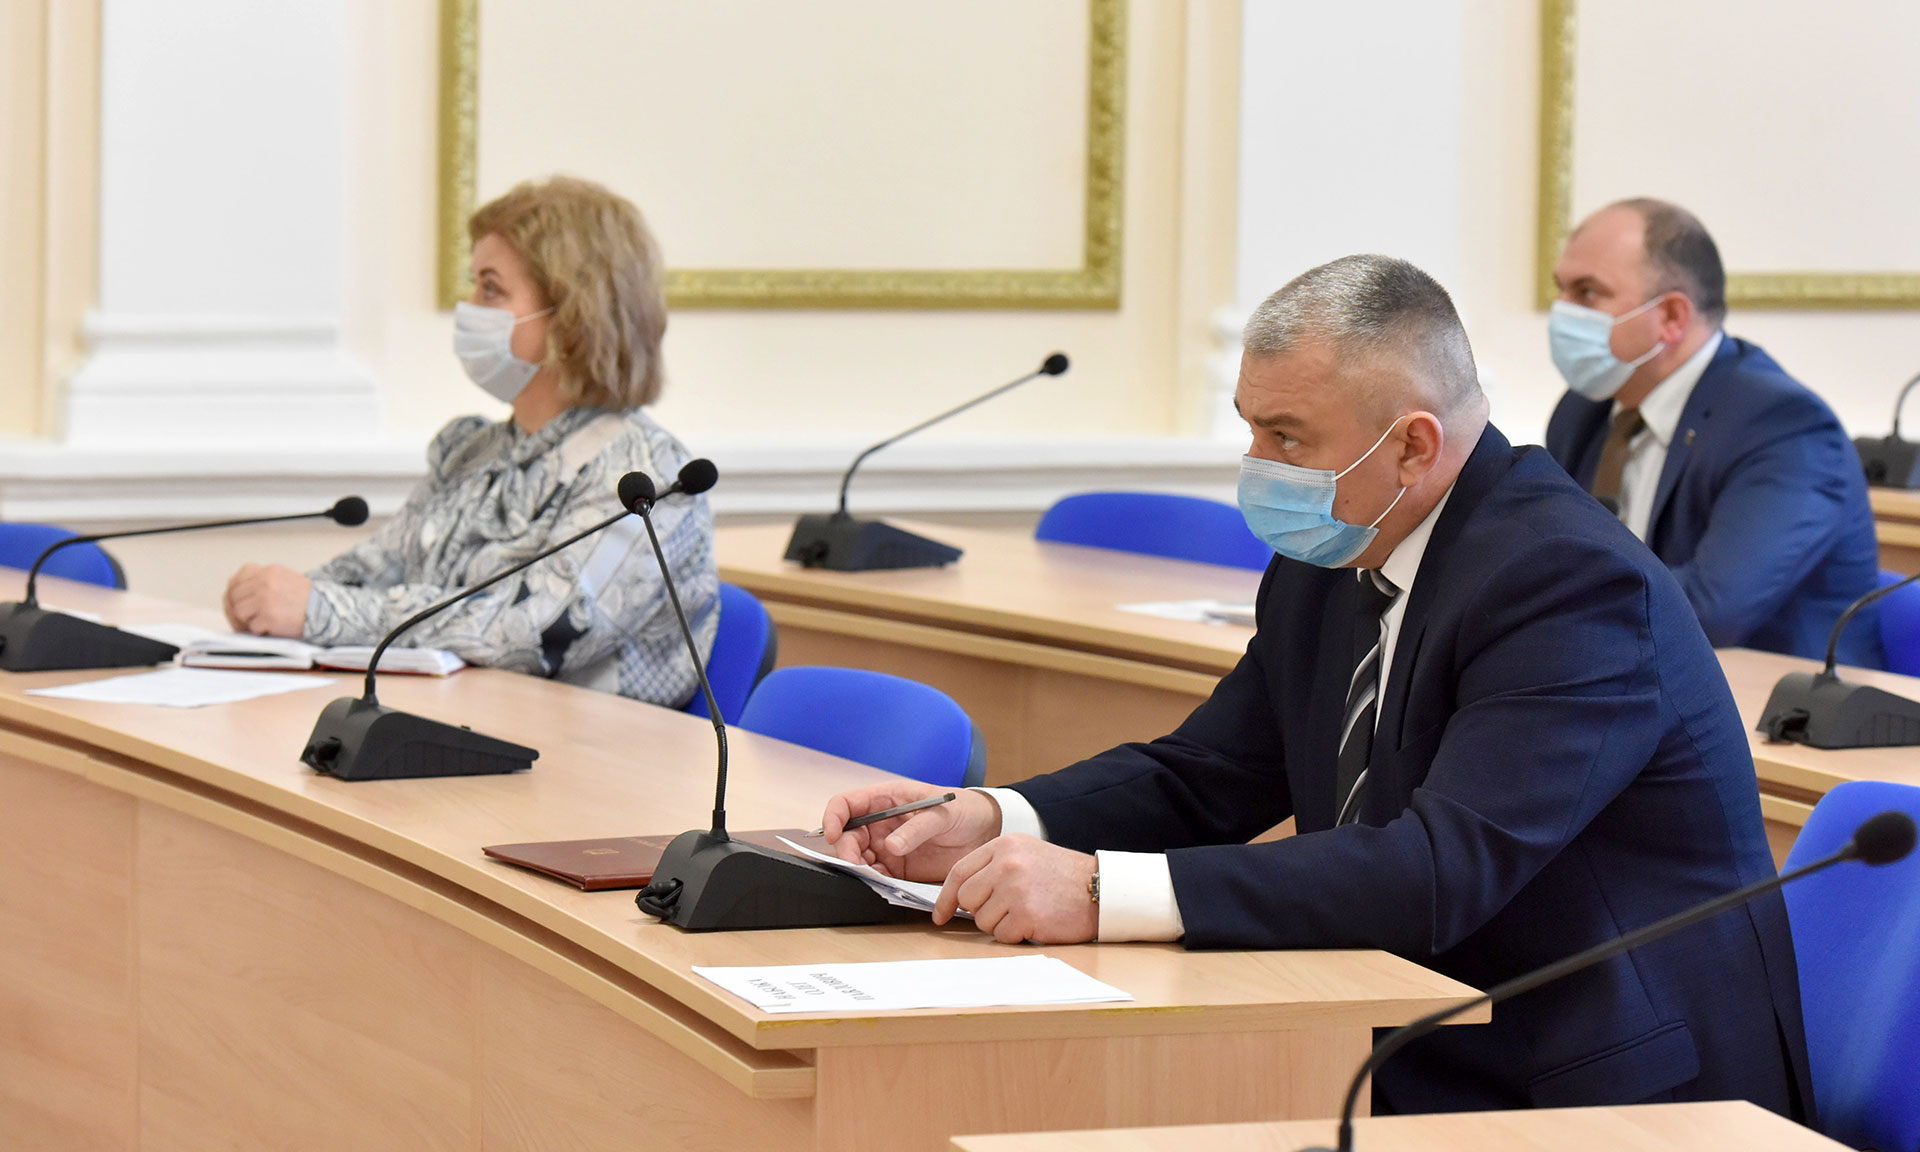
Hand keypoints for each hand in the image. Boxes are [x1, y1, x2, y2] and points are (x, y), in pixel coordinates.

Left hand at [223, 563, 311, 636]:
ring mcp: (264, 599)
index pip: (237, 579)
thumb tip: (237, 595)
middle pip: (234, 597)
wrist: (326, 611)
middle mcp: (264, 582)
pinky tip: (271, 630)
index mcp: (268, 571)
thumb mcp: (285, 579)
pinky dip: (260, 632)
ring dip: (247, 622)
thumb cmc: (308, 600)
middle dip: (235, 611)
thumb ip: (262, 581)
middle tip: (243, 622)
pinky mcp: (268, 617)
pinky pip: (252, 627)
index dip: (233, 593)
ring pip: (239, 612)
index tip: (235, 603)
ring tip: (259, 626)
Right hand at [820, 782, 1000, 883]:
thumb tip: (890, 847)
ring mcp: (887, 846)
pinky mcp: (898, 868)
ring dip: (857, 868)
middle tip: (855, 864)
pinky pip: (876, 876)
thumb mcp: (941, 813)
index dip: (833, 817)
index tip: (833, 835)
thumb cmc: (963, 809)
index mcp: (886, 799)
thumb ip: (916, 828)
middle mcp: (881, 823)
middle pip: (847, 835)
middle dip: (845, 850)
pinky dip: (873, 881)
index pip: (846, 804)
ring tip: (870, 875)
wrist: (984, 831)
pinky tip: (881, 883)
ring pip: (857, 858)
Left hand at [935, 835, 1097, 943]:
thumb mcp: (1026, 855)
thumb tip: (958, 897)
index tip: (941, 915)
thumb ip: (993, 868)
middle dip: (981, 911)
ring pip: (982, 921)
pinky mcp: (1027, 915)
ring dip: (1001, 924)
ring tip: (1027, 912)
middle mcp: (1007, 864)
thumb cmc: (1062, 876)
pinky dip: (1016, 935)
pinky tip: (1036, 922)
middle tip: (1007, 910)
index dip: (946, 897)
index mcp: (1004, 845)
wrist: (1100, 890)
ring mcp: (1016, 889)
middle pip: (967, 899)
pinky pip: (1002, 935)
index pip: (959, 872)